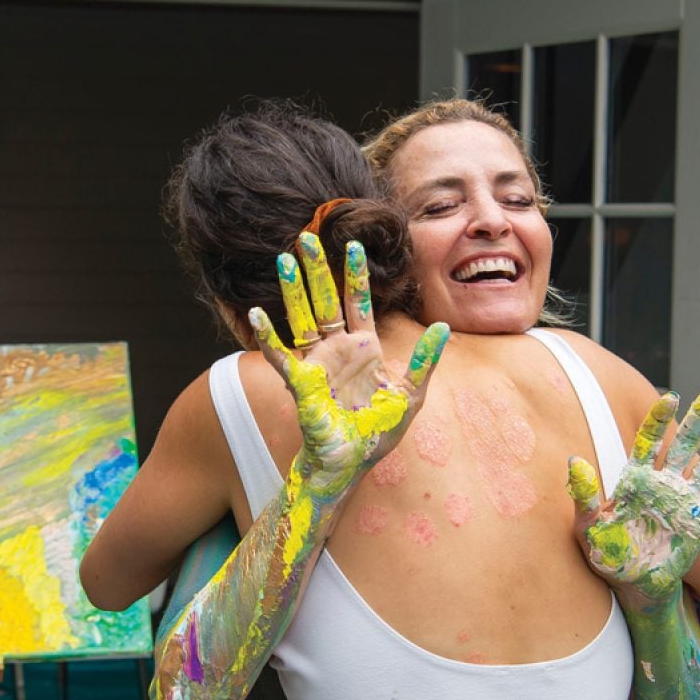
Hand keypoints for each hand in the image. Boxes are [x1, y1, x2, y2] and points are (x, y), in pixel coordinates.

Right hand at [249, 232, 448, 491]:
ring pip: (302, 317)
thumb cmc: (379, 434)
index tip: (353, 244)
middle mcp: (336, 350)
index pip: (357, 302)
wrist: (352, 464)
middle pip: (324, 299)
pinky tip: (257, 313)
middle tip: (306, 235)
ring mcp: (316, 363)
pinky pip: (281, 355)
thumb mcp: (411, 394)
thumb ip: (425, 360)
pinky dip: (268, 335)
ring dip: (292, 289)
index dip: (355, 274)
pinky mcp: (301, 383)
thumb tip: (443, 326)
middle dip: (317, 268)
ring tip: (284, 258)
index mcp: (364, 349)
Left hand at [568, 384, 699, 605]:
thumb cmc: (604, 554)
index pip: (648, 441)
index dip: (659, 419)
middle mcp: (663, 484)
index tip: (671, 396)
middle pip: (684, 442)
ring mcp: (685, 501)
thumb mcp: (587, 527)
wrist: (631, 586)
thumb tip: (573, 461)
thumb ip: (582, 496)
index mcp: (635, 479)